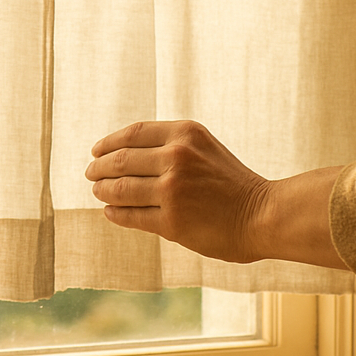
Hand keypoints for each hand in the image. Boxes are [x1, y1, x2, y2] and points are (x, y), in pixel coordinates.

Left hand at [84, 120, 269, 263]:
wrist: (264, 214)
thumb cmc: (233, 183)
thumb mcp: (204, 148)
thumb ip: (170, 146)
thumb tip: (122, 153)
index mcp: (185, 134)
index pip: (133, 134)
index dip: (109, 143)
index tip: (96, 151)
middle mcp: (176, 157)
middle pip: (120, 160)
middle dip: (99, 168)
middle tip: (90, 174)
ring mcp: (172, 190)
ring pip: (120, 189)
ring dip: (103, 191)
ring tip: (98, 192)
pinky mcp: (171, 222)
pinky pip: (131, 216)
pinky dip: (116, 214)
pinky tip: (110, 212)